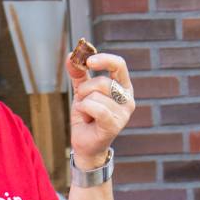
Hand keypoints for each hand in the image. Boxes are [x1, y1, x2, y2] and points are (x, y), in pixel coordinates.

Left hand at [69, 53, 133, 169]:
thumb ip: (78, 74)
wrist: (85, 143)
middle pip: (103, 82)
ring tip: (88, 114)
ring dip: (84, 104)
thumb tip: (71, 56)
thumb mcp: (82, 91)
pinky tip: (87, 119)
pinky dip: (85, 110)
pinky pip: (96, 108)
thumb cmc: (87, 116)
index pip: (119, 65)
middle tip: (82, 100)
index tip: (88, 61)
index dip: (104, 59)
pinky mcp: (115, 125)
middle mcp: (128, 98)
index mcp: (123, 86)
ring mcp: (124, 113)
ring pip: (96, 96)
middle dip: (85, 90)